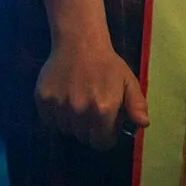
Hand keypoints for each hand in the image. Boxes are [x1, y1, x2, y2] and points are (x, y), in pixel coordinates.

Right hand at [36, 0, 148, 149]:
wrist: (80, 42)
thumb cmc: (107, 64)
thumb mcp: (128, 82)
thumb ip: (136, 105)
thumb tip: (143, 124)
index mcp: (103, 110)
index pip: (101, 143)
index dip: (105, 136)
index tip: (105, 126)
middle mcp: (80, 112)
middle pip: (83, 138)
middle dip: (90, 129)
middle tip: (91, 110)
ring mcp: (59, 106)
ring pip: (66, 130)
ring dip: (72, 123)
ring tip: (78, 102)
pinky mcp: (43, 100)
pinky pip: (49, 121)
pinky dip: (56, 116)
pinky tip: (64, 99)